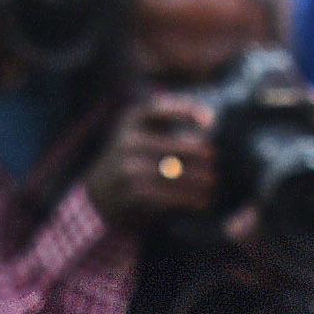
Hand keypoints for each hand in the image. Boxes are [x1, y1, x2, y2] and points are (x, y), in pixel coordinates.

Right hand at [85, 94, 214, 227]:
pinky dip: (190, 200)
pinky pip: (171, 196)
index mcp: (133, 120)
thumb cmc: (132, 159)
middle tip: (214, 166)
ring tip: (211, 185)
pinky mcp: (135, 193)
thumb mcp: (140, 132)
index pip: (163, 110)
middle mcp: (130, 141)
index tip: (209, 120)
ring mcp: (131, 167)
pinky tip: (202, 202)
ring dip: (201, 182)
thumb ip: (167, 120)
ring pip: (179, 174)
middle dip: (204, 158)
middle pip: (181, 148)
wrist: (100, 193)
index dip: (188, 111)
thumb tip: (209, 119)